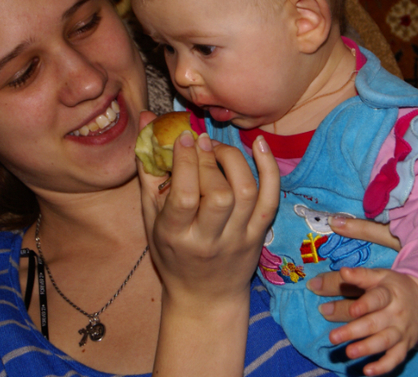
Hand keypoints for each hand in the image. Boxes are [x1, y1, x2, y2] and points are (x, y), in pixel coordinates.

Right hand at [138, 111, 279, 307]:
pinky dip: (269, 168)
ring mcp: (239, 239)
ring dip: (234, 160)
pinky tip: (259, 145)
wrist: (206, 297)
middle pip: (218, 194)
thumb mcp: (150, 218)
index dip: (186, 162)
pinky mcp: (260, 235)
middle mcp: (210, 240)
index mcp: (176, 237)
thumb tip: (147, 121)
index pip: (185, 196)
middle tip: (201, 142)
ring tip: (219, 149)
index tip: (184, 138)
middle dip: (209, 160)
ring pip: (247, 192)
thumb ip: (149, 170)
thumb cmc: (172, 254)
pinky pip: (271, 198)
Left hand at [309, 218, 417, 376]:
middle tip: (312, 280)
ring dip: (352, 316)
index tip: (333, 222)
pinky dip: (377, 351)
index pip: (391, 238)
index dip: (361, 229)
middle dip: (343, 278)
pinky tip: (358, 360)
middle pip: (377, 278)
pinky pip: (401, 345)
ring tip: (324, 319)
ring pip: (382, 315)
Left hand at [313, 266, 417, 375]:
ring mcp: (401, 331)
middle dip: (354, 330)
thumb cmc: (391, 286)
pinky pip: (395, 359)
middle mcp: (396, 312)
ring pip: (384, 341)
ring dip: (366, 348)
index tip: (353, 310)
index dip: (365, 304)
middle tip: (333, 337)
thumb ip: (346, 280)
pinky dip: (383, 366)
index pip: (377, 298)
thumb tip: (314, 283)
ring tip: (348, 352)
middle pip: (375, 322)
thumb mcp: (375, 276)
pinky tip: (367, 371)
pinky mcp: (404, 346)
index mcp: (388, 292)